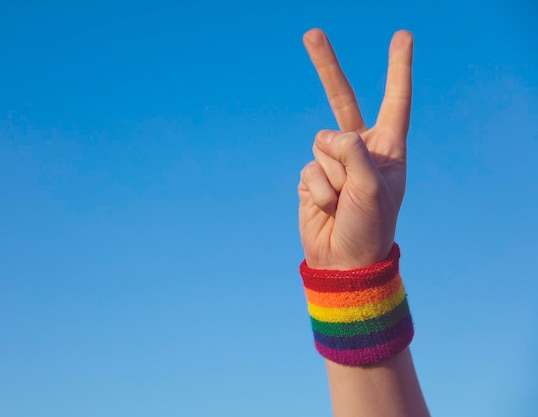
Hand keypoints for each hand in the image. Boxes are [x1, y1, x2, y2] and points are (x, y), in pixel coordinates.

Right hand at [298, 29, 413, 269]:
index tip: (402, 35)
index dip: (398, 69)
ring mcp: (334, 162)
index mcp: (388, 149)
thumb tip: (324, 135)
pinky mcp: (312, 176)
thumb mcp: (372, 189)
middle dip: (326, 67)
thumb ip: (353, 152)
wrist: (344, 264)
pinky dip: (318, 190)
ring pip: (321, 145)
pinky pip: (308, 168)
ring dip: (332, 177)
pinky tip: (328, 208)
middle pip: (342, 100)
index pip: (395, 101)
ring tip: (344, 202)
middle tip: (311, 33)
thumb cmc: (369, 229)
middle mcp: (360, 150)